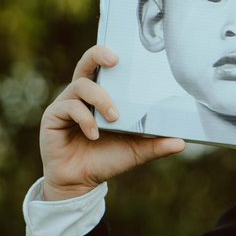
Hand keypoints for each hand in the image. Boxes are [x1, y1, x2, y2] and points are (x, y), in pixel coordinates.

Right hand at [39, 45, 184, 199]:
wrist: (81, 183)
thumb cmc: (107, 159)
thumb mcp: (137, 151)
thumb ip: (156, 144)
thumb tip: (182, 142)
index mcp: (102, 96)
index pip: (106, 68)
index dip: (112, 54)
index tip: (127, 52)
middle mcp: (83, 95)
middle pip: (86, 62)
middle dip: (98, 54)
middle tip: (114, 60)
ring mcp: (66, 103)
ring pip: (81, 85)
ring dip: (101, 99)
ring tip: (114, 118)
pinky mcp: (53, 116)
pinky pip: (69, 107)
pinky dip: (85, 119)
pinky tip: (95, 134)